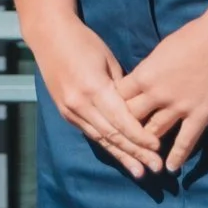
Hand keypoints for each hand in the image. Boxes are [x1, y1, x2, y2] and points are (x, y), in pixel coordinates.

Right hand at [34, 17, 159, 180]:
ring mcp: (70, 110)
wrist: (48, 36)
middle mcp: (80, 104)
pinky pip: (90, 133)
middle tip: (156, 169)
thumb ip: (121, 88)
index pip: (122, 120)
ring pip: (100, 139)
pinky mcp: (65, 113)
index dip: (141, 137)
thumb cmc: (84, 42)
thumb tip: (138, 109)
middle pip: (113, 135)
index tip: (158, 149)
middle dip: (136, 153)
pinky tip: (120, 156)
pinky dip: (106, 145)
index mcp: (94, 88)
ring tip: (139, 172)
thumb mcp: (108, 60)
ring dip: (122, 156)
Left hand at [122, 19, 207, 172]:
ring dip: (147, 148)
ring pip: (154, 134)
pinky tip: (171, 168)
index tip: (111, 118)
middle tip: (122, 142)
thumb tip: (138, 82)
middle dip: (125, 131)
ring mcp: (178, 107)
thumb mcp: (160, 52)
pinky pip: (185, 141)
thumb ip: (148, 71)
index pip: (118, 99)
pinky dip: (177, 157)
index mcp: (143, 76)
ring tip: (143, 160)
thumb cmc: (191, 37)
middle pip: (131, 120)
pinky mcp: (199, 115)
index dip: (113, 110)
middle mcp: (156, 94)